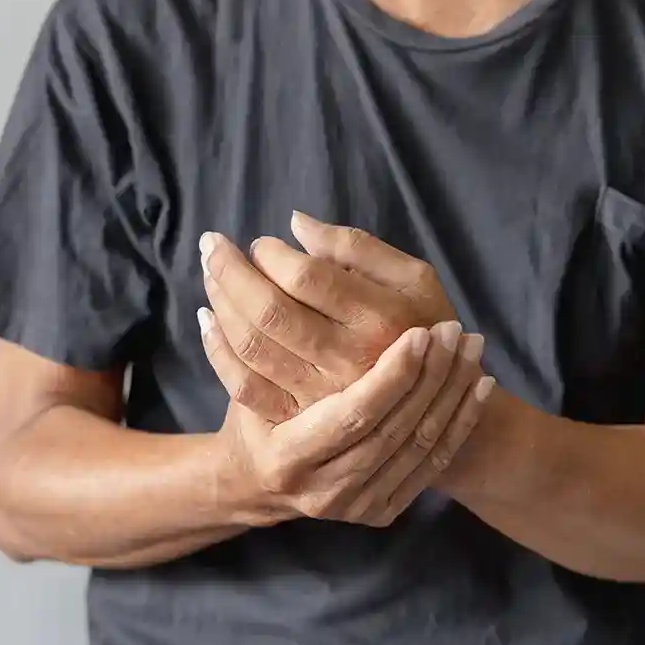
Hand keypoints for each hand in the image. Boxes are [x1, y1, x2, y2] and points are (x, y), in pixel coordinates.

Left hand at [200, 212, 457, 419]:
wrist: (437, 411)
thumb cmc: (424, 327)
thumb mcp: (415, 278)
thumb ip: (358, 246)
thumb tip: (296, 223)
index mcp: (380, 319)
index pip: (307, 278)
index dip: (272, 254)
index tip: (261, 243)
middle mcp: (349, 362)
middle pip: (269, 312)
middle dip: (230, 271)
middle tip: (211, 245)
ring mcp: (321, 397)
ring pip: (251, 347)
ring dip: (219, 304)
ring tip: (209, 274)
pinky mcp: (299, 421)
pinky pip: (243, 387)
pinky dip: (216, 350)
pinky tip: (207, 320)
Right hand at [203, 311, 491, 527]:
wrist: (259, 482)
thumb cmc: (254, 414)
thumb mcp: (247, 377)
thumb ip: (263, 331)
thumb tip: (286, 253)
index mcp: (288, 457)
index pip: (351, 415)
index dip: (389, 376)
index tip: (418, 333)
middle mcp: (324, 491)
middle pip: (394, 430)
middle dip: (430, 379)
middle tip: (454, 330)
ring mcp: (357, 505)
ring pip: (419, 445)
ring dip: (452, 393)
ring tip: (472, 346)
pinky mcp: (382, 509)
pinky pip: (433, 462)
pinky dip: (461, 420)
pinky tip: (481, 383)